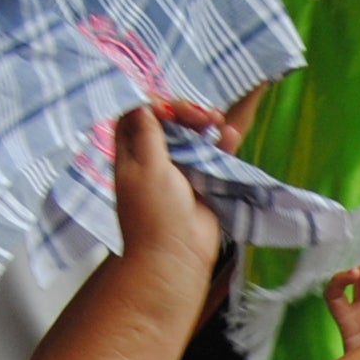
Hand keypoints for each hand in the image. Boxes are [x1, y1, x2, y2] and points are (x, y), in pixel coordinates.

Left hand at [108, 111, 220, 278]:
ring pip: (190, 137)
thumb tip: (142, 104)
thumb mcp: (147, 166)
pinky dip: (220, 144)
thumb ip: (148, 133)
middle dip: (182, 112)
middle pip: (165, 123)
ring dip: (203, 124)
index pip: (134, 117)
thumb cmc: (155, 212)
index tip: (168, 106)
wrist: (177, 255)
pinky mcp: (201, 183)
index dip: (150, 105)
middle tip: (200, 116)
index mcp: (130, 155)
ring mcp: (178, 171)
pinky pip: (211, 156)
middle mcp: (152, 160)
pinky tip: (228, 135)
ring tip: (217, 120)